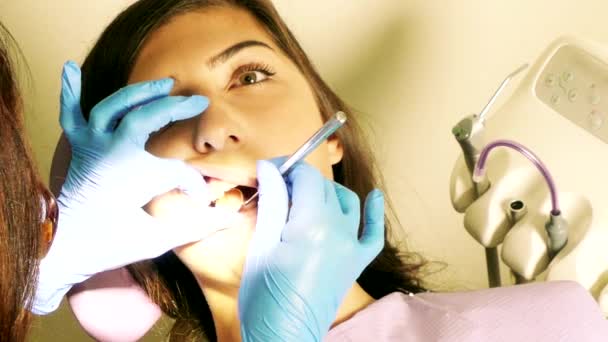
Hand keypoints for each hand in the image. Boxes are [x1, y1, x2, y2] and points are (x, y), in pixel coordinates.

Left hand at [33, 61, 235, 313]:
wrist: (62, 249)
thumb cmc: (109, 245)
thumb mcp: (156, 239)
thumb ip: (196, 226)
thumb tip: (231, 217)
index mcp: (129, 177)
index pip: (173, 169)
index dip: (192, 183)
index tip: (202, 198)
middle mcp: (107, 154)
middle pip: (141, 117)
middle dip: (171, 107)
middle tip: (195, 100)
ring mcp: (89, 147)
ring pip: (110, 108)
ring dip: (138, 93)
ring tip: (164, 84)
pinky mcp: (76, 148)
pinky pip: (71, 114)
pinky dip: (70, 91)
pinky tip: (71, 68)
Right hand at [238, 160, 384, 340]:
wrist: (283, 337)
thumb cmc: (263, 297)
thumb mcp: (262, 245)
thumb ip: (272, 202)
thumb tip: (268, 167)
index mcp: (313, 224)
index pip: (306, 176)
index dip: (287, 166)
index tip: (269, 168)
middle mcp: (339, 231)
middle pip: (324, 187)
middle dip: (300, 180)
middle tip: (276, 186)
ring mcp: (352, 248)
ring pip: (347, 202)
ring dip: (327, 192)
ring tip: (303, 196)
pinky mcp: (357, 263)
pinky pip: (373, 233)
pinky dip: (373, 214)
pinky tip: (373, 196)